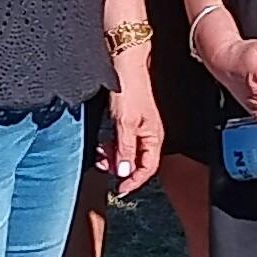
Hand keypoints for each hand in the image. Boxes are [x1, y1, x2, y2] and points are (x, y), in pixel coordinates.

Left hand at [101, 78, 164, 196]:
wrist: (125, 66)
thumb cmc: (130, 90)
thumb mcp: (124, 124)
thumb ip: (125, 149)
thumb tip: (124, 172)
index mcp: (154, 137)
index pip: (147, 168)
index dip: (134, 181)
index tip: (120, 189)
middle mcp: (148, 135)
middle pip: (136, 162)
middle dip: (120, 167)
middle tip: (105, 166)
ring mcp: (139, 128)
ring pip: (126, 153)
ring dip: (113, 157)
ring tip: (102, 154)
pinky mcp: (129, 122)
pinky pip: (121, 142)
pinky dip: (111, 146)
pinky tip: (104, 143)